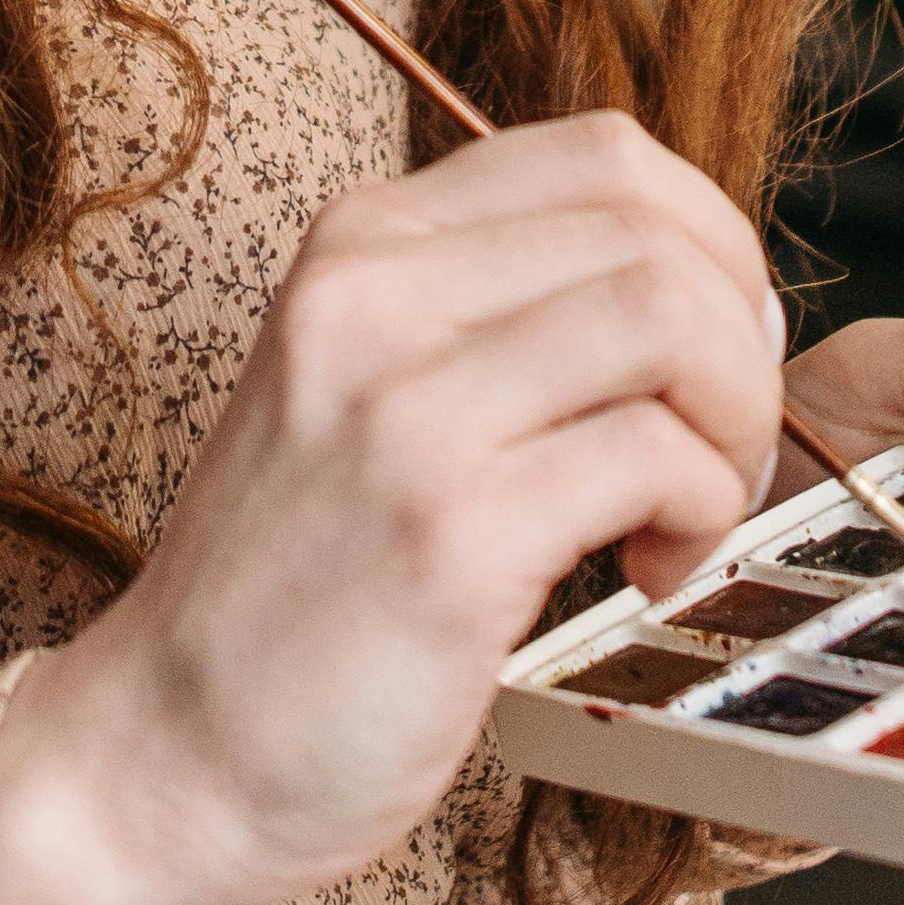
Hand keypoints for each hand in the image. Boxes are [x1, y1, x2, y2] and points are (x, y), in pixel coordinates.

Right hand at [0, 114, 780, 904]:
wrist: (162, 749)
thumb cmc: (292, 592)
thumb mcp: (363, 387)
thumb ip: (495, 316)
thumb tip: (710, 294)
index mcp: (360, 244)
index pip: (604, 155)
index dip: (709, 241)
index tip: (718, 344)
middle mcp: (374, 294)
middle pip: (657, 228)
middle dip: (741, 339)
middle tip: (723, 445)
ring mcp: (406, 408)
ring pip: (674, 320)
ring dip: (734, 424)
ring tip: (690, 511)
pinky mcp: (450, 530)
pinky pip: (657, 455)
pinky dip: (701, 512)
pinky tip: (645, 570)